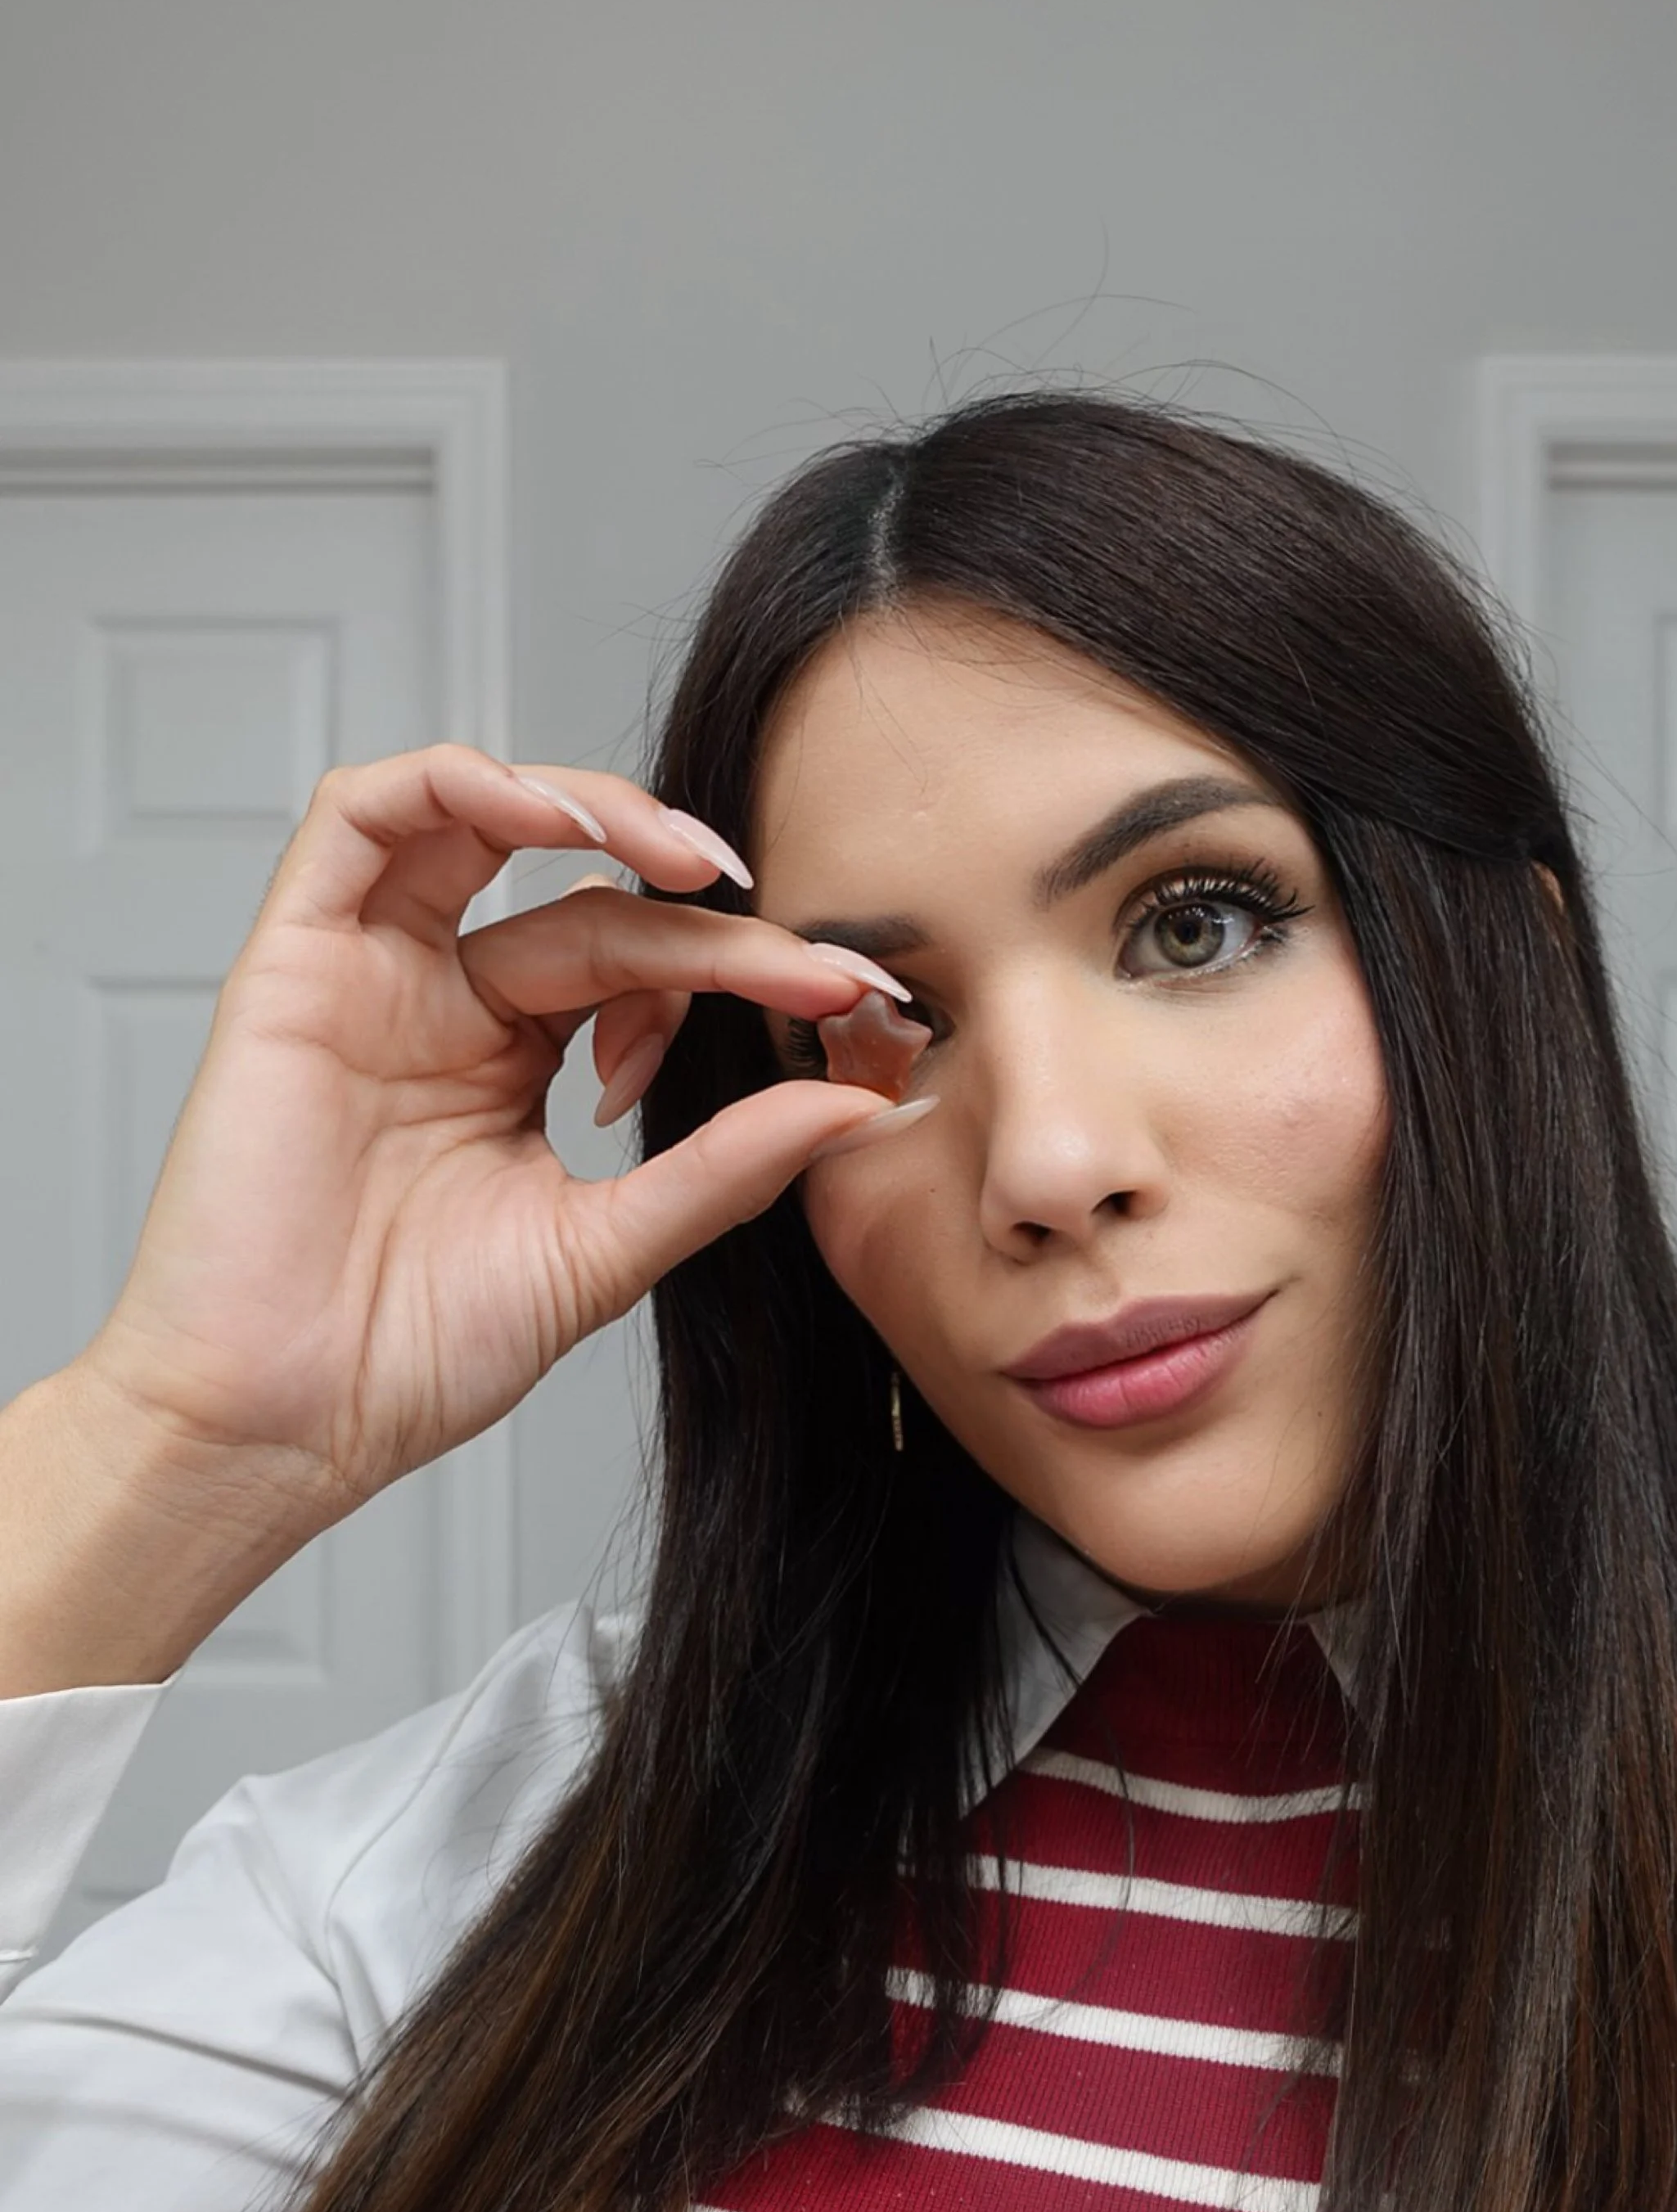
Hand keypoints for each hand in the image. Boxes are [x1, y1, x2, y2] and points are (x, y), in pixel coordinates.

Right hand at [76, 743, 925, 1526]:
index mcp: (511, 1063)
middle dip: (710, 921)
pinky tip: (555, 821)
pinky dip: (459, 786)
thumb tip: (859, 1105)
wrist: (282, 1425)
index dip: (750, 971)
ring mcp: (368, 977)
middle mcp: (441, 1003)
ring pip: (478, 819)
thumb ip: (725, 1167)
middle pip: (589, 902)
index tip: (853, 1001)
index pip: (645, 969)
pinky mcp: (292, 963)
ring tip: (696, 863)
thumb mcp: (608, 1249)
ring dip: (593, 811)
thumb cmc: (410, 1355)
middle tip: (808, 961)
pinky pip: (360, 819)